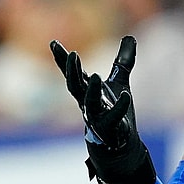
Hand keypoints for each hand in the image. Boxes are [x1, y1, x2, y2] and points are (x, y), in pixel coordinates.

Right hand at [49, 37, 155, 183]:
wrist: (120, 146)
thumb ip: (123, 61)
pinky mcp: (110, 130)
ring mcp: (96, 119)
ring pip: (90, 104)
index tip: (53, 43)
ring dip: (92, 91)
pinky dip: (118, 107)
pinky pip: (113, 118)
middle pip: (74, 87)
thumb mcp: (120, 82)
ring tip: (98, 76)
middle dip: (72, 71)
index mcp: (86, 93)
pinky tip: (124, 96)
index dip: (63, 60)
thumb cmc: (115, 114)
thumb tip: (130, 37)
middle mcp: (87, 105)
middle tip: (73, 54)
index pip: (72, 74)